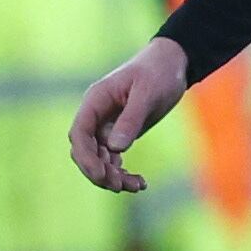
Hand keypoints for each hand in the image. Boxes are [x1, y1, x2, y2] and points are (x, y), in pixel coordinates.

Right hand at [69, 36, 189, 193]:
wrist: (171, 64)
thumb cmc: (158, 72)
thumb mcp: (147, 93)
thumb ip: (131, 119)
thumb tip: (115, 149)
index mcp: (96, 100)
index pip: (79, 133)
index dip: (85, 157)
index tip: (101, 175)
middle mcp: (97, 115)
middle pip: (85, 151)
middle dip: (99, 171)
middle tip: (120, 186)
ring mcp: (106, 126)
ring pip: (99, 159)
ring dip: (112, 176)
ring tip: (137, 186)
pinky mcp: (119, 134)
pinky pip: (113, 159)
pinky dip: (123, 173)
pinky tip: (140, 182)